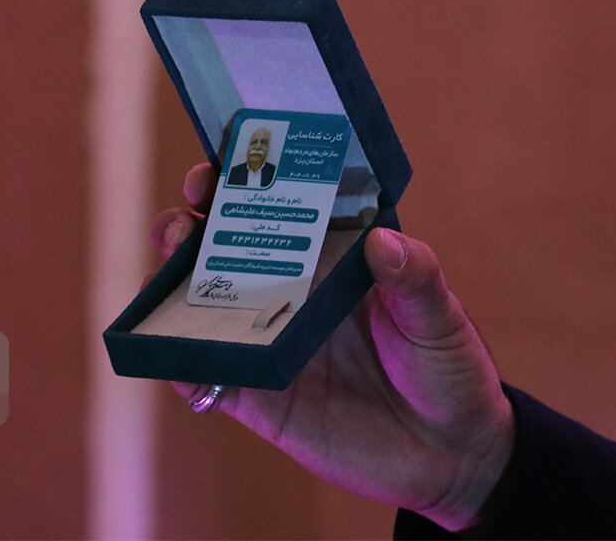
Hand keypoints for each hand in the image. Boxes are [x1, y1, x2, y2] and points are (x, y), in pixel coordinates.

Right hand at [150, 162, 514, 531]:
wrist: (449, 457)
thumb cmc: (448, 369)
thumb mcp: (441, 317)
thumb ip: (417, 278)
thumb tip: (383, 241)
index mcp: (331, 257)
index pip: (279, 204)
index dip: (246, 177)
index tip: (225, 160)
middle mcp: (291, 291)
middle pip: (223, 243)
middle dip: (192, 219)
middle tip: (187, 215)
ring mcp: (270, 340)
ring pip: (201, 301)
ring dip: (171, 278)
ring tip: (166, 264)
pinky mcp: (260, 396)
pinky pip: (206, 374)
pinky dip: (178, 360)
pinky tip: (169, 347)